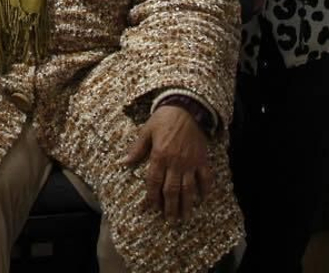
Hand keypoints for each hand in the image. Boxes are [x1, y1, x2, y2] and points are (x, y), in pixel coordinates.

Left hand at [123, 105, 211, 220]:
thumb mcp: (146, 130)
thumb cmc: (164, 118)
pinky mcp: (202, 159)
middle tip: (169, 220)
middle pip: (172, 190)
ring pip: (188, 188)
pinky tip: (203, 199)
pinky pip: (205, 177)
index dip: (151, 197)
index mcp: (159, 155)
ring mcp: (190, 162)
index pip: (154, 182)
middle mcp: (175, 162)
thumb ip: (137, 149)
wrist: (187, 107)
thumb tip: (123, 162)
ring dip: (186, 204)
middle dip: (169, 207)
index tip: (149, 209)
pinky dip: (205, 189)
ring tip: (184, 217)